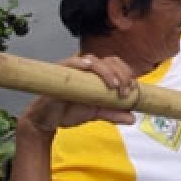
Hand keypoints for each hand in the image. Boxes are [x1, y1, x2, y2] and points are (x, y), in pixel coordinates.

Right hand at [19, 55, 136, 134]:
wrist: (48, 120)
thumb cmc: (70, 111)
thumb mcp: (97, 113)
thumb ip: (114, 114)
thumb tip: (133, 118)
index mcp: (97, 75)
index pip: (116, 65)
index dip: (127, 73)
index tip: (132, 89)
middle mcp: (87, 69)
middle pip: (109, 61)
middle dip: (121, 74)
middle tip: (125, 91)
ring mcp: (74, 69)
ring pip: (94, 60)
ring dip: (107, 71)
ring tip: (114, 86)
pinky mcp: (60, 72)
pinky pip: (71, 62)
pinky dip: (81, 63)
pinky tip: (89, 67)